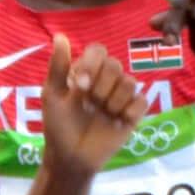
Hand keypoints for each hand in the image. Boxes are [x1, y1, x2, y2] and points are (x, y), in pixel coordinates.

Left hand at [36, 40, 140, 169]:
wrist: (70, 158)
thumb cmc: (58, 127)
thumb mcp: (52, 95)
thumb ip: (58, 66)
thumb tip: (60, 36)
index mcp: (87, 72)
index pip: (98, 51)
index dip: (92, 65)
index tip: (81, 87)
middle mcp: (106, 80)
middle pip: (116, 65)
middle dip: (100, 87)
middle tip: (89, 105)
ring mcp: (122, 96)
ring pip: (130, 82)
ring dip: (112, 102)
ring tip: (101, 115)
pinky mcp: (134, 113)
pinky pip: (142, 101)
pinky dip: (128, 112)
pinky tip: (116, 122)